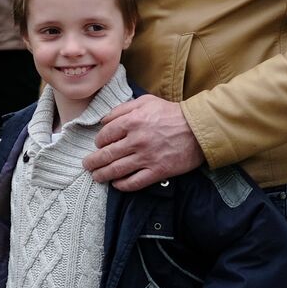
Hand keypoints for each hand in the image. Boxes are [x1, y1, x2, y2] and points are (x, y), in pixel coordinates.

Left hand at [84, 95, 203, 191]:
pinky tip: (116, 185)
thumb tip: (103, 120)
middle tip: (87, 165)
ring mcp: (147, 158)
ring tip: (96, 176)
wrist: (199, 129)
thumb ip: (122, 109)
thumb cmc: (171, 113)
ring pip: (117, 170)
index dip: (98, 141)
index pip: (105, 135)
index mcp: (132, 121)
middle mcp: (136, 141)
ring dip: (102, 175)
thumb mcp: (145, 101)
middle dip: (93, 162)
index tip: (98, 145)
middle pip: (106, 155)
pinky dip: (122, 185)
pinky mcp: (158, 171)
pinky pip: (135, 182)